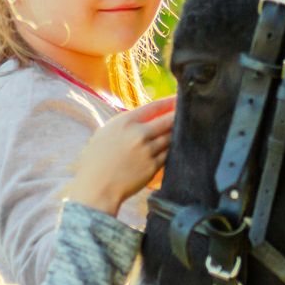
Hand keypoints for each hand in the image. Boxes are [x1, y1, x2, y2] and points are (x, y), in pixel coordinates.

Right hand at [63, 96, 174, 215]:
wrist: (97, 186)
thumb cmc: (96, 159)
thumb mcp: (107, 133)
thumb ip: (126, 123)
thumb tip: (148, 116)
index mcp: (125, 122)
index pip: (154, 107)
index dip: (169, 101)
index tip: (178, 98)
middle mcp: (138, 134)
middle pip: (167, 120)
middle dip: (179, 115)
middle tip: (188, 111)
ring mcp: (147, 151)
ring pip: (170, 137)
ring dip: (177, 133)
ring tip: (184, 129)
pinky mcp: (153, 167)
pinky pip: (167, 154)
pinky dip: (170, 149)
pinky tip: (174, 147)